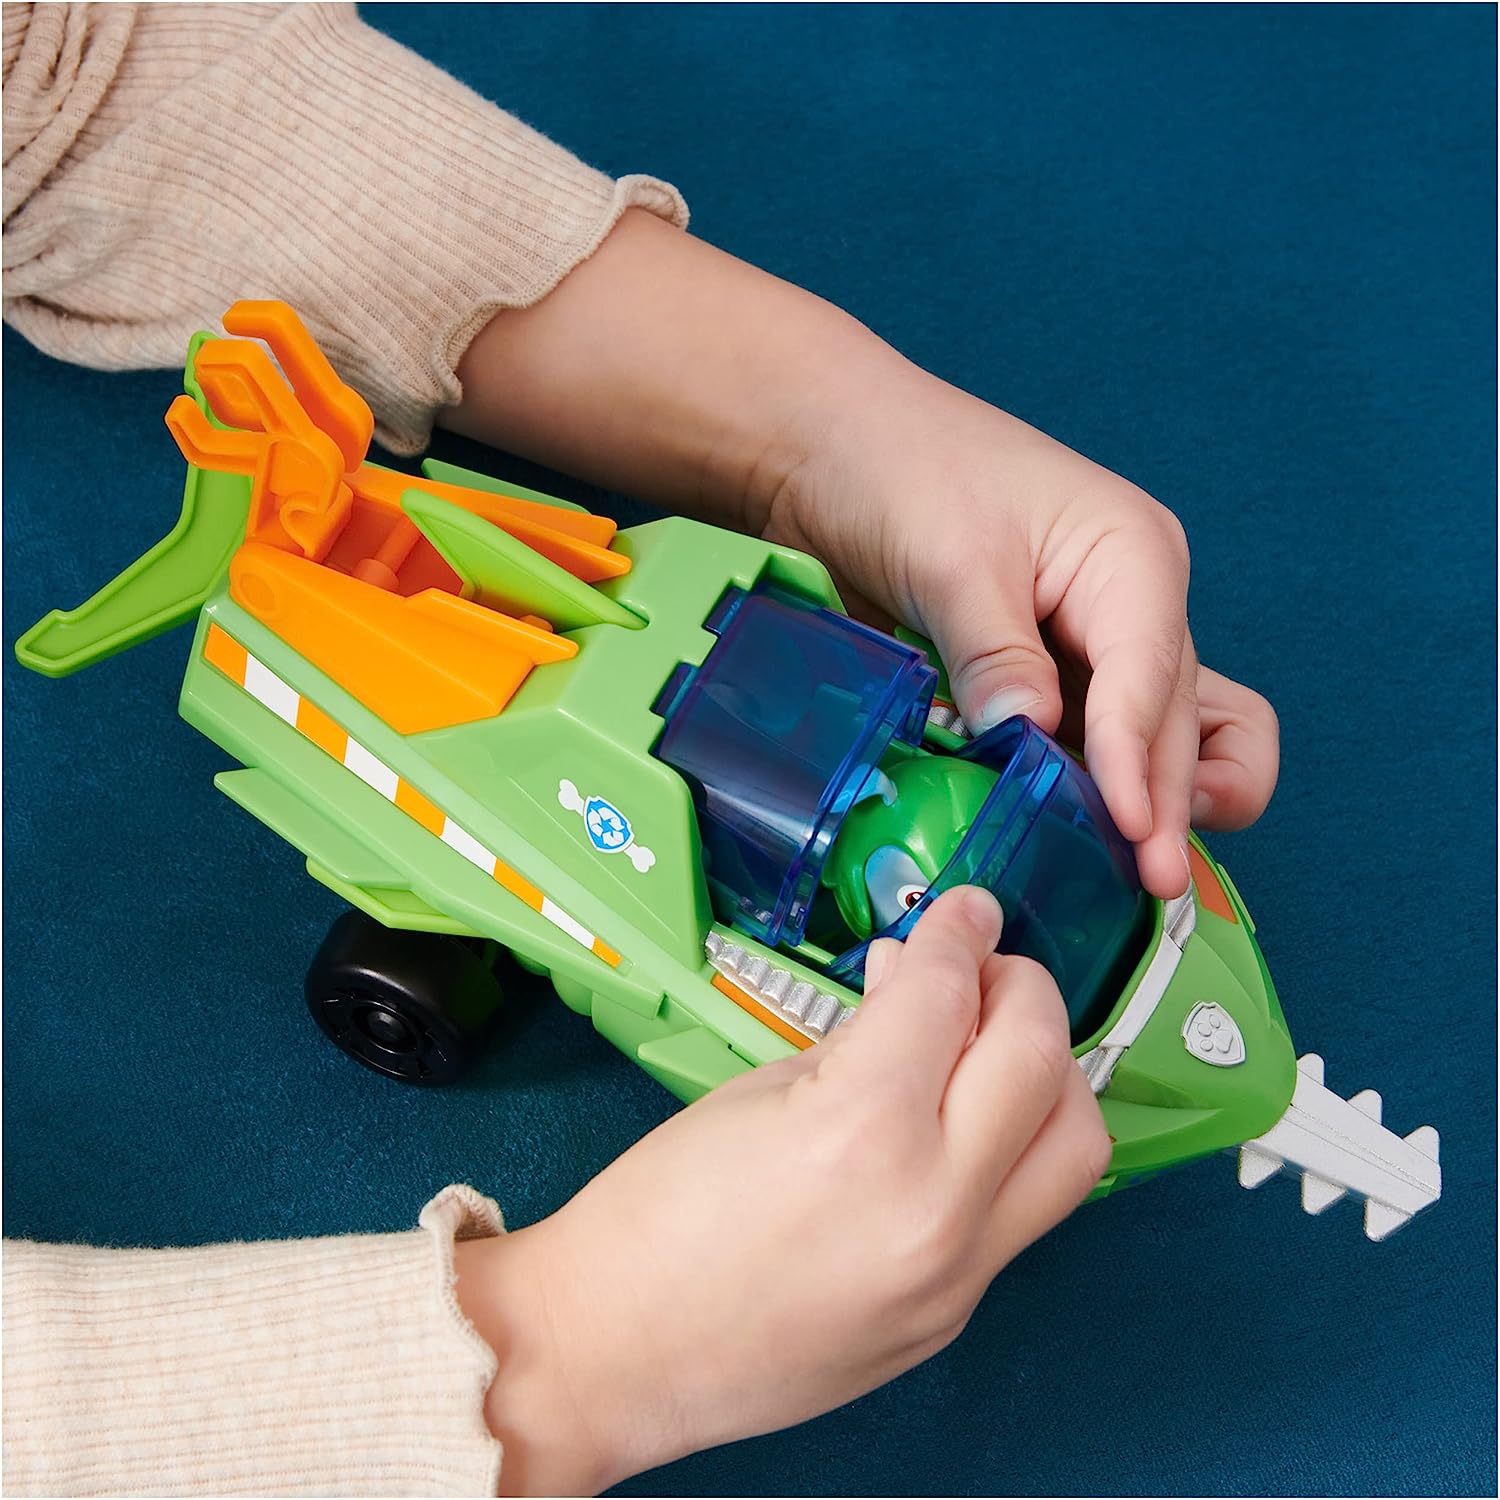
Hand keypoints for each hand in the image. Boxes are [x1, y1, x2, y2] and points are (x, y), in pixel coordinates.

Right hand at [454, 888, 1107, 1493]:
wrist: (613, 1356)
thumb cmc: (654, 1220)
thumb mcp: (758, 1093)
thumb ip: (862, 1037)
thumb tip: (920, 987)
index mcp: (862, 1130)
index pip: (947, 993)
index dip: (958, 930)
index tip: (963, 909)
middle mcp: (933, 1205)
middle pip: (1041, 1058)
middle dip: (1021, 987)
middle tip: (981, 967)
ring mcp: (956, 1273)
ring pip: (1074, 1145)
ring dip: (1047, 1073)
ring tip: (988, 1045)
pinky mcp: (957, 1314)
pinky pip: (1027, 1209)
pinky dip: (1011, 1145)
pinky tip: (957, 1121)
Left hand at [762, 362, 1279, 898]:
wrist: (832, 452)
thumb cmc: (902, 470)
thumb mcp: (954, 561)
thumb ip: (997, 655)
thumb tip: (1034, 739)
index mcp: (1132, 557)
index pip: (1151, 678)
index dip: (1142, 763)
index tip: (1133, 832)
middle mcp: (1132, 605)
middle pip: (1170, 722)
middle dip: (1164, 802)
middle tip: (1150, 884)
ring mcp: (1092, 647)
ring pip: (1160, 740)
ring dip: (1154, 802)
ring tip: (1132, 873)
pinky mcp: (1046, 679)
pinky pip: (1094, 744)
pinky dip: (1095, 788)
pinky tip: (1076, 833)